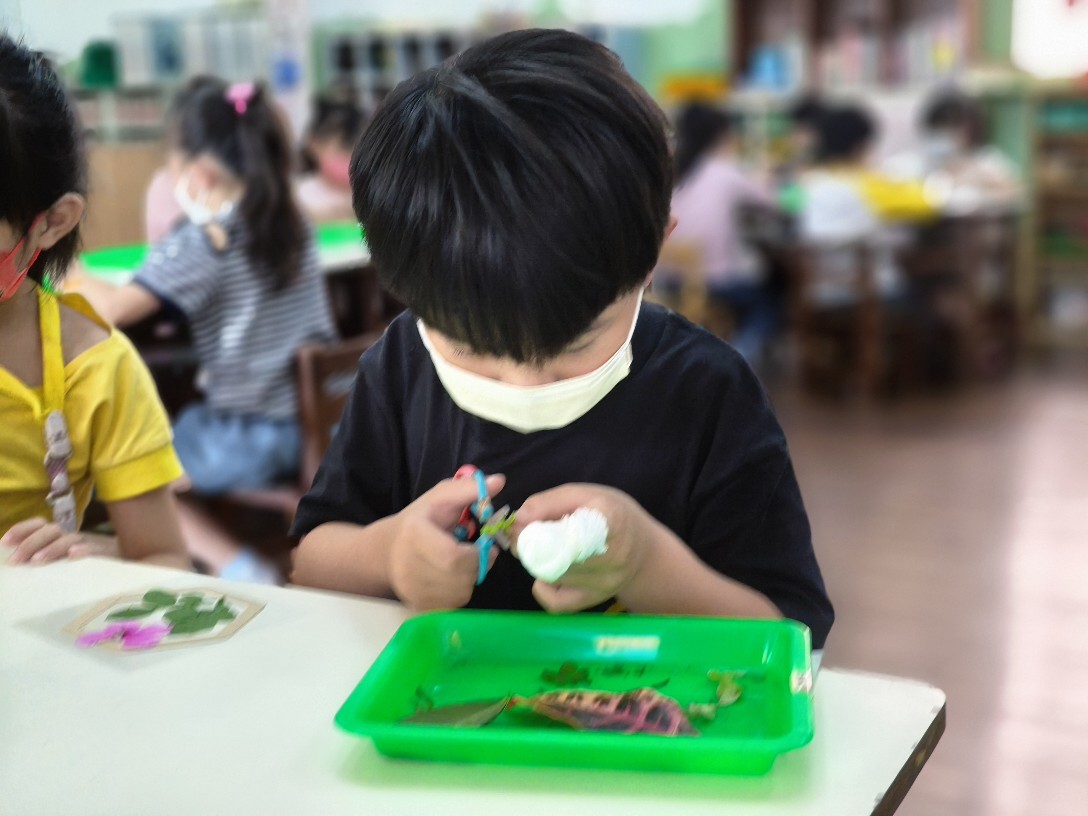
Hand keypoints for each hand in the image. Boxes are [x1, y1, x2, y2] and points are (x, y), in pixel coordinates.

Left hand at [1, 518, 116, 564]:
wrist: (132, 559)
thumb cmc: (92, 563)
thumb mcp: (66, 559)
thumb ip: (47, 557)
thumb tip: (18, 561)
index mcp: (61, 536)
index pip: (39, 525)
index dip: (22, 530)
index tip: (5, 543)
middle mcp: (74, 537)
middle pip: (50, 530)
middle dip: (30, 543)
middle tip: (16, 560)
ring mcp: (91, 544)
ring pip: (69, 539)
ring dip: (52, 548)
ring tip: (38, 561)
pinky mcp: (107, 554)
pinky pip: (95, 550)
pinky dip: (84, 551)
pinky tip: (74, 556)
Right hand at [387, 474, 505, 609]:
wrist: (386, 551)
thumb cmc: (420, 520)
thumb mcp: (441, 497)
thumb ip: (470, 489)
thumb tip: (500, 481)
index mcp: (414, 534)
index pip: (452, 556)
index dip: (475, 553)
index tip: (482, 544)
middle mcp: (409, 567)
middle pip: (459, 577)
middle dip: (477, 565)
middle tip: (478, 554)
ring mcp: (413, 590)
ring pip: (460, 593)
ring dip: (470, 578)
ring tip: (463, 564)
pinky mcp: (419, 606)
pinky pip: (453, 604)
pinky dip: (460, 591)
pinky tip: (453, 577)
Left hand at [514, 484, 662, 612]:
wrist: (644, 551)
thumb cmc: (612, 515)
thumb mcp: (587, 495)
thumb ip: (550, 501)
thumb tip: (519, 518)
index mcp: (611, 519)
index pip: (568, 528)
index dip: (538, 526)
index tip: (525, 520)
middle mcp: (612, 555)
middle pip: (552, 554)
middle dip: (527, 544)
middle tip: (523, 533)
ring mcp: (604, 582)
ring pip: (550, 575)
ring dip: (534, 561)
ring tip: (541, 548)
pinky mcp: (594, 600)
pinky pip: (556, 603)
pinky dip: (542, 588)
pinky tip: (547, 574)